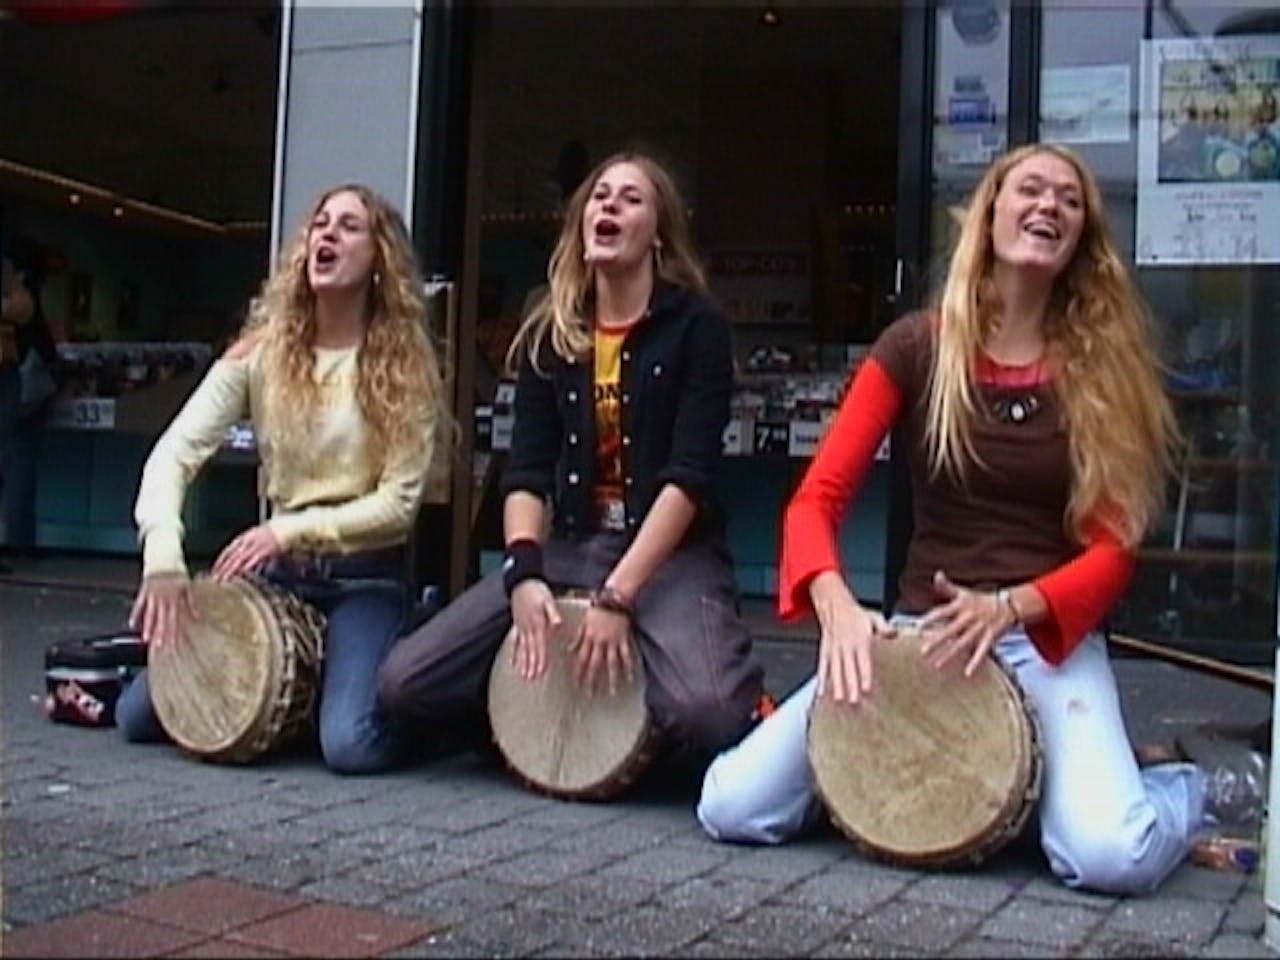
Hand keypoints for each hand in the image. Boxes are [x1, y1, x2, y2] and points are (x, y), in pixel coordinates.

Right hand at [129, 573, 195, 649]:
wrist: (163, 554)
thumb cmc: (177, 570)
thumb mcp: (187, 585)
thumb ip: (190, 601)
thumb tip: (198, 616)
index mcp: (176, 595)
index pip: (177, 615)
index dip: (175, 628)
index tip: (175, 641)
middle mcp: (164, 595)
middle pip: (163, 616)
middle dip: (161, 631)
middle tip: (160, 644)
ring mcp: (152, 593)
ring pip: (150, 612)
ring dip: (148, 626)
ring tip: (146, 639)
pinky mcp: (143, 590)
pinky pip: (139, 603)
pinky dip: (135, 614)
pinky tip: (132, 624)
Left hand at [211, 524, 283, 581]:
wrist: (289, 526)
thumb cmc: (276, 533)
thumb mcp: (260, 537)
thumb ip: (250, 547)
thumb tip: (243, 560)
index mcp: (246, 536)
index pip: (229, 550)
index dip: (220, 561)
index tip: (214, 570)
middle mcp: (249, 540)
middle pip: (232, 556)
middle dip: (222, 568)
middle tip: (215, 579)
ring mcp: (257, 544)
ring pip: (240, 559)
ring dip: (231, 570)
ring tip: (224, 580)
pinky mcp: (267, 549)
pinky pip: (254, 559)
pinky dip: (247, 567)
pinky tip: (241, 574)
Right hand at [510, 579, 559, 680]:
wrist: (521, 582)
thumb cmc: (537, 591)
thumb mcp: (548, 600)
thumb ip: (553, 613)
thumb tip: (558, 624)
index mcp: (538, 624)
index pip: (540, 645)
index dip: (541, 659)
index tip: (541, 671)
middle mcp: (528, 629)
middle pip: (531, 650)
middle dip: (532, 665)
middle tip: (532, 679)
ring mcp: (521, 628)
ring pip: (522, 649)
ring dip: (523, 663)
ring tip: (523, 676)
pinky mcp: (517, 626)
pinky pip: (515, 643)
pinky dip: (514, 654)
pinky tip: (513, 663)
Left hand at [571, 605, 633, 696]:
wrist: (614, 599)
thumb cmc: (598, 609)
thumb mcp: (584, 621)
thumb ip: (578, 637)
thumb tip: (570, 650)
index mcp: (588, 638)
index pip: (581, 658)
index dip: (578, 672)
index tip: (576, 684)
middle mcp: (600, 642)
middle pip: (595, 664)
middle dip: (592, 680)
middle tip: (590, 694)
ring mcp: (612, 641)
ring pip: (611, 663)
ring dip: (611, 678)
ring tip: (612, 691)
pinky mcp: (624, 639)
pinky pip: (626, 656)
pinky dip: (628, 667)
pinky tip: (630, 677)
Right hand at [811, 570, 893, 704]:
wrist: (833, 604)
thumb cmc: (855, 613)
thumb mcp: (873, 617)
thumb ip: (884, 628)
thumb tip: (895, 634)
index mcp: (860, 640)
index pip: (863, 661)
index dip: (864, 674)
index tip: (866, 688)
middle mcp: (846, 646)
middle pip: (848, 669)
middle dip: (850, 685)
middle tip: (853, 700)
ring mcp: (834, 649)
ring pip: (835, 670)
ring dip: (836, 686)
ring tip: (839, 699)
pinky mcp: (825, 651)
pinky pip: (823, 666)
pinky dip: (821, 680)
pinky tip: (822, 692)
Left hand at [918, 570, 1014, 676]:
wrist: (1007, 604)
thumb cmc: (979, 600)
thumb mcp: (963, 592)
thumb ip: (946, 586)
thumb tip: (937, 575)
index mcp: (960, 606)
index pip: (942, 612)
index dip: (930, 619)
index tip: (918, 627)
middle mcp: (968, 618)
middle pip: (950, 630)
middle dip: (937, 641)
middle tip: (923, 651)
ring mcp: (979, 628)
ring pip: (962, 643)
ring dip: (950, 654)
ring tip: (937, 665)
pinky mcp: (990, 637)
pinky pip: (982, 652)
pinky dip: (975, 662)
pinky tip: (967, 673)